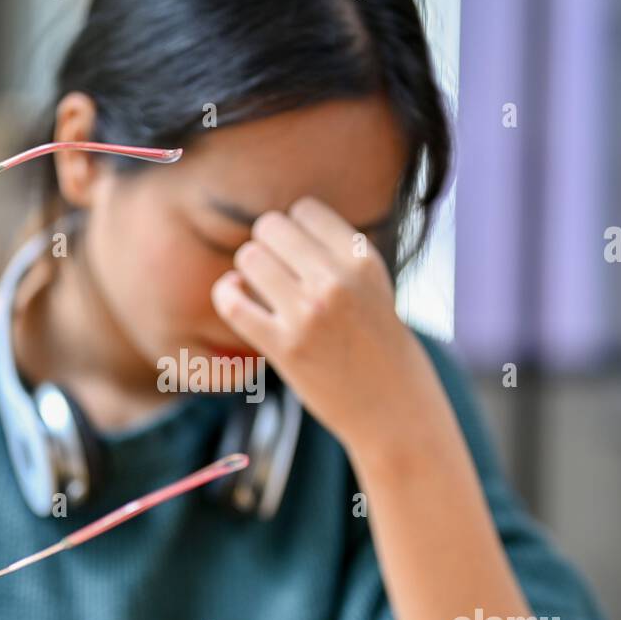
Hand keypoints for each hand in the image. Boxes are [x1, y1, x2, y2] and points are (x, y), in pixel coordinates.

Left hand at [210, 195, 434, 453]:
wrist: (393, 408)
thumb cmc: (379, 345)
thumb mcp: (374, 284)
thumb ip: (336, 254)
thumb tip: (277, 226)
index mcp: (362, 259)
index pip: (304, 210)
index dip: (293, 230)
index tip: (297, 255)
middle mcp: (337, 280)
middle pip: (270, 227)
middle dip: (266, 246)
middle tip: (275, 274)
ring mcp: (309, 314)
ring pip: (249, 257)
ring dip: (247, 270)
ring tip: (260, 290)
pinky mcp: (285, 348)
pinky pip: (232, 302)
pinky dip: (227, 294)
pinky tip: (237, 299)